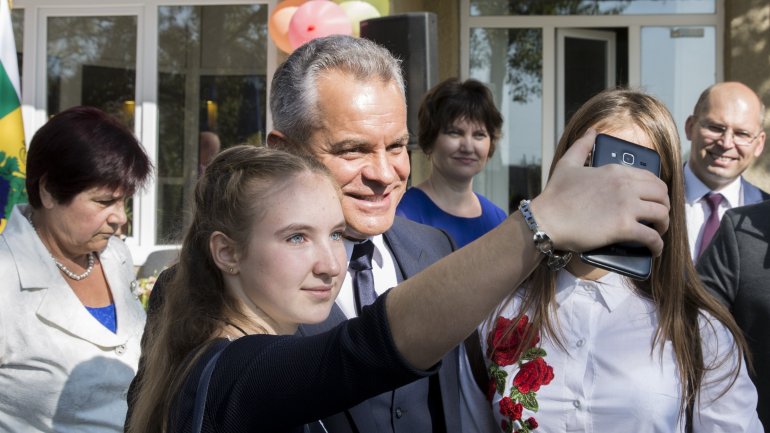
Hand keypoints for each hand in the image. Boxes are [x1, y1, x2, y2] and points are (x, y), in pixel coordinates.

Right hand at [530, 129, 669, 255]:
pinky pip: (651, 237)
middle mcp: (625, 186)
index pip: (650, 178)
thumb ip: (581, 146)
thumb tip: (592, 131)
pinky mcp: (623, 227)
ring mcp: (626, 206)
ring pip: (662, 214)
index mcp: (615, 171)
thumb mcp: (567, 164)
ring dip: (664, 225)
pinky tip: (654, 250)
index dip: (657, 191)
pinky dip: (657, 245)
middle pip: (662, 194)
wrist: (546, 219)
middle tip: (657, 217)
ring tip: (658, 233)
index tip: (652, 201)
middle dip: (664, 206)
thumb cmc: (555, 195)